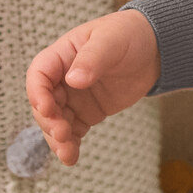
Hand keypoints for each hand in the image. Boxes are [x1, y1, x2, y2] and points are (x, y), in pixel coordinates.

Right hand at [25, 9, 159, 166]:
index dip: (38, 93)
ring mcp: (73, 97)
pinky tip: (71, 158)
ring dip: (57, 139)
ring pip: (56, 122)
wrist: (154, 48)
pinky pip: (73, 131)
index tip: (46, 108)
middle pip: (44, 103)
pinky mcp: (87, 113)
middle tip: (62, 134)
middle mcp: (62, 79)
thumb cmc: (128, 34)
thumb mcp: (111, 40)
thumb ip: (92, 59)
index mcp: (61, 55)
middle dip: (49, 121)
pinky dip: (70, 144)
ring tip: (67, 154)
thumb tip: (73, 81)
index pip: (39, 75)